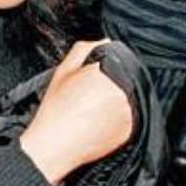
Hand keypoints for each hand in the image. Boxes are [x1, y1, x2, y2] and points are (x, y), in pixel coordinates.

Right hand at [20, 40, 133, 185]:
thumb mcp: (65, 69)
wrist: (55, 145)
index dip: (106, 68)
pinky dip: (119, 118)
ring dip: (118, 100)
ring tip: (94, 110)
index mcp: (112, 72)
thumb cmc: (57, 109)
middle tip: (90, 97)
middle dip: (113, 84)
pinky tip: (99, 122)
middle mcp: (125, 91)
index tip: (92, 81)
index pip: (121, 60)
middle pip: (127, 79)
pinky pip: (130, 117)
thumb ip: (87, 48)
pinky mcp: (130, 131)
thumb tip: (106, 40)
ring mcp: (130, 112)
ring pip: (130, 98)